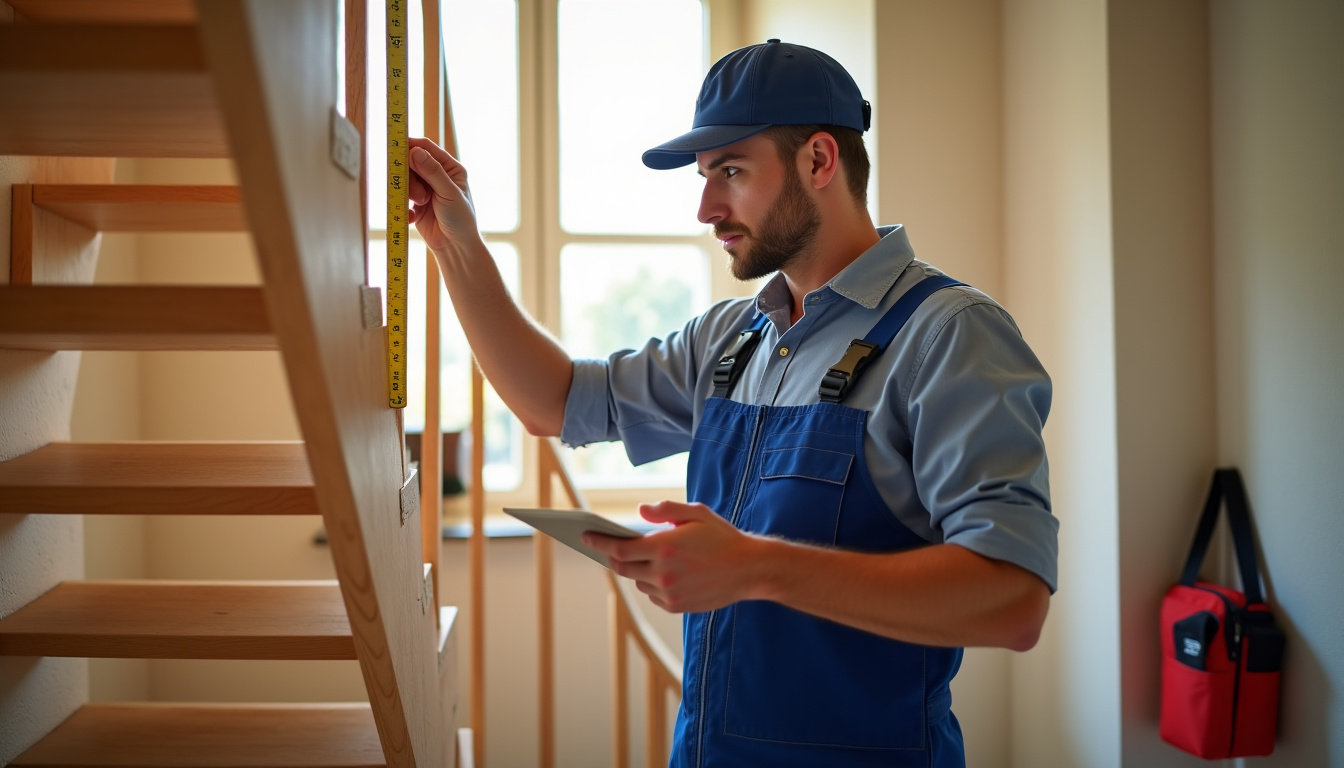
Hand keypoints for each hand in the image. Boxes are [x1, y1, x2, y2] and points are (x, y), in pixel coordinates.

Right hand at [407, 137, 478, 252]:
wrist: (455, 247)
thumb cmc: (461, 219)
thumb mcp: (449, 193)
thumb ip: (433, 172)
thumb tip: (415, 152)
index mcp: (450, 168)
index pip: (427, 148)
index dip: (411, 146)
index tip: (396, 148)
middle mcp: (437, 175)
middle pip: (412, 162)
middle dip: (411, 176)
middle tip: (418, 194)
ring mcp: (425, 188)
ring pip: (405, 179)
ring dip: (410, 192)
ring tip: (421, 204)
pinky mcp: (415, 202)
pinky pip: (401, 196)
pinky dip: (404, 205)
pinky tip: (413, 216)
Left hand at [583, 501, 764, 612]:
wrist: (748, 570)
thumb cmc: (722, 537)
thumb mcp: (695, 513)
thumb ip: (665, 510)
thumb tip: (640, 511)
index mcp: (664, 547)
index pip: (618, 548)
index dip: (598, 542)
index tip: (584, 536)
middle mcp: (662, 573)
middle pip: (622, 567)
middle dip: (613, 557)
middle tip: (609, 547)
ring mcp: (669, 592)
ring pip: (639, 581)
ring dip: (638, 570)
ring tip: (648, 558)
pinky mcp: (676, 606)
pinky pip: (654, 595)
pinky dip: (654, 584)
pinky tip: (667, 573)